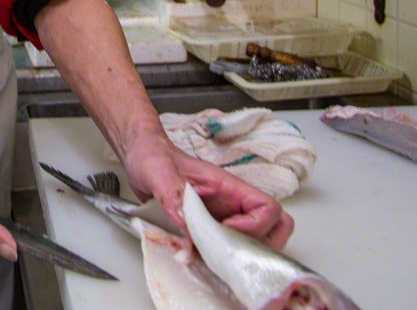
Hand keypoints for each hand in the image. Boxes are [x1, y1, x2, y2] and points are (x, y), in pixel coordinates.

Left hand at [121, 132, 293, 249]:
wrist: (141, 157)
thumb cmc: (153, 157)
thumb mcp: (158, 172)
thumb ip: (173, 193)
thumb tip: (187, 222)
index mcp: (229, 187)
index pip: (268, 208)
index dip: (255, 226)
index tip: (226, 231)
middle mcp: (233, 204)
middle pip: (275, 228)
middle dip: (259, 247)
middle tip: (228, 251)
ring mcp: (224, 218)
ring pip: (257, 242)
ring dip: (240, 255)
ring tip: (211, 255)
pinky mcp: (210, 230)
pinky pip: (228, 250)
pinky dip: (219, 260)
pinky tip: (195, 257)